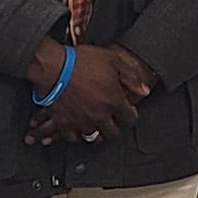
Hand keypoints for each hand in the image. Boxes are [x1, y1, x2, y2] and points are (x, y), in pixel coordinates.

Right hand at [26, 42, 155, 144]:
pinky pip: (73, 137)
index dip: (131, 115)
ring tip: (97, 127)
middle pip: (113, 133)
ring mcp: (81, 121)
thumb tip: (144, 89)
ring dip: (97, 132)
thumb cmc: (81, 61)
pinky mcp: (64, 123)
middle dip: (115, 128)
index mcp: (114, 101)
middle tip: (113, 122)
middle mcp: (99, 115)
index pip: (130, 118)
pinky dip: (76, 134)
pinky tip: (78, 129)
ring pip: (93, 137)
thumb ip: (131, 77)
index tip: (129, 112)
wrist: (53, 66)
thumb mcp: (113, 60)